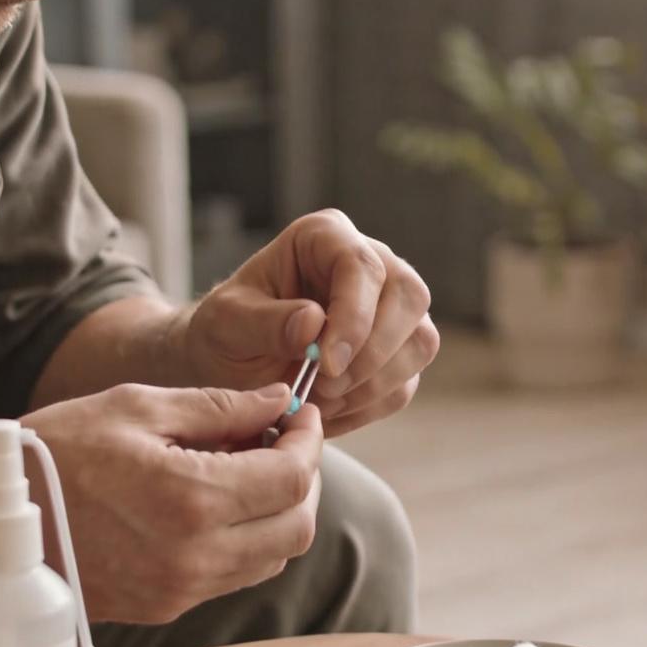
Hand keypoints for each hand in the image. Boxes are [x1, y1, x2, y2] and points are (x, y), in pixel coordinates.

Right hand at [21, 382, 322, 624]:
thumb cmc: (54, 454)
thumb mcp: (137, 408)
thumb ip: (219, 408)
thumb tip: (279, 402)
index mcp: (191, 499)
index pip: (292, 479)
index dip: (308, 443)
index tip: (302, 415)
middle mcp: (195, 556)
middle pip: (297, 527)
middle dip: (303, 480)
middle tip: (285, 442)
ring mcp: (181, 590)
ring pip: (272, 557)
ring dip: (279, 513)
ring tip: (250, 468)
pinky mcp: (166, 607)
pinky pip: (233, 575)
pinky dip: (246, 538)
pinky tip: (218, 502)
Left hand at [183, 209, 439, 436]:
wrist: (232, 366)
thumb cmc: (226, 332)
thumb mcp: (225, 324)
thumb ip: (263, 321)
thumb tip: (313, 321)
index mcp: (323, 238)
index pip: (362, 265)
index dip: (355, 316)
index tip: (326, 363)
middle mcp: (369, 264)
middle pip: (410, 296)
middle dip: (373, 353)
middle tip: (326, 387)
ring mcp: (390, 309)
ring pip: (420, 341)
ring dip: (374, 383)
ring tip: (321, 399)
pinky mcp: (397, 352)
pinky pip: (406, 382)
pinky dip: (370, 405)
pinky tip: (330, 408)